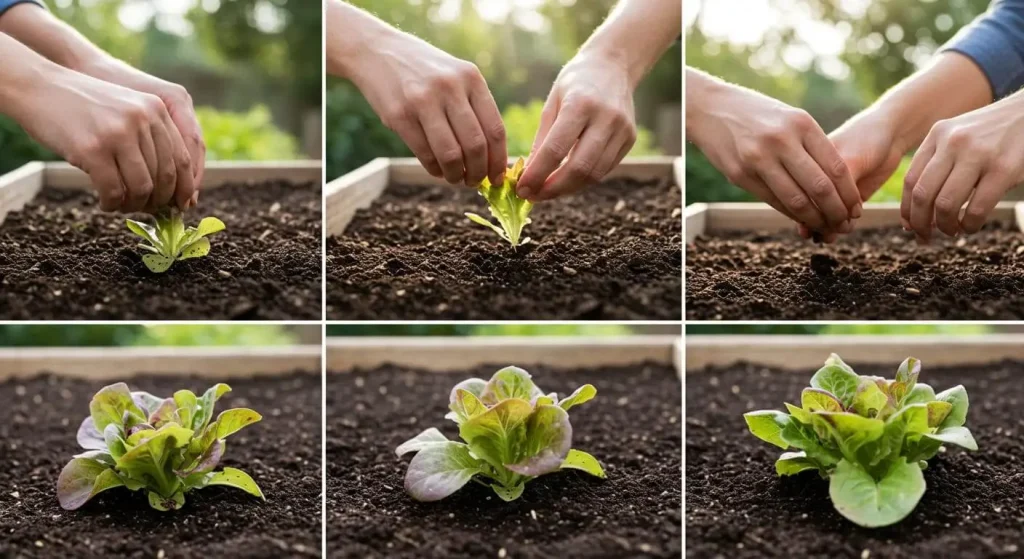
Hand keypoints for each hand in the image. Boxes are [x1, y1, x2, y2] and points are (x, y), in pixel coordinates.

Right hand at [80, 60, 204, 207]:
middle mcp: (142, 119)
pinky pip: (114, 191)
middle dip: (160, 200)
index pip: (183, 157)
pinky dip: (112, 204)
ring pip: (142, 187)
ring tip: (123, 205)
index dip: (185, 187)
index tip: (181, 204)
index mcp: (156, 109)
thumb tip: (173, 188)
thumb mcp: (127, 109)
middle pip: (166, 177)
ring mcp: (118, 134)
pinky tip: (106, 203)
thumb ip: (150, 138)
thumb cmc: (84, 106)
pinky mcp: (93, 149)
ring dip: (135, 204)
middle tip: (148, 209)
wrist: (39, 86)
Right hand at [345, 31, 505, 185]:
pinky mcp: (399, 115)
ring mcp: (423, 101)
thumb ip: (474, 107)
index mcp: (471, 78)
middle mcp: (449, 88)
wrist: (377, 51)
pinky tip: (437, 169)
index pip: (495, 129)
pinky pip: (425, 154)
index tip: (496, 177)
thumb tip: (492, 156)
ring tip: (456, 178)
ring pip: (451, 155)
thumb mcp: (455, 75)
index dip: (498, 161)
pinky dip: (434, 169)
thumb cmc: (424, 71)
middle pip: (475, 146)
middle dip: (478, 172)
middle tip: (474, 182)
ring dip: (456, 175)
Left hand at [516, 53, 636, 200]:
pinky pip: (604, 169)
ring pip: (594, 174)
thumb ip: (542, 140)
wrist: (614, 64)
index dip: (538, 175)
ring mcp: (622, 130)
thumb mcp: (552, 102)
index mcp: (580, 104)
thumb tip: (528, 176)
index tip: (521, 189)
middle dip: (553, 189)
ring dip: (568, 189)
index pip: (556, 150)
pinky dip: (583, 180)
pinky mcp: (630, 139)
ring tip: (547, 191)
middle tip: (533, 196)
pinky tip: (567, 179)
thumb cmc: (576, 82)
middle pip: (579, 168)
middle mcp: (605, 118)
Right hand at [687, 75, 860, 234]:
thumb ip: (811, 145)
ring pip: (796, 200)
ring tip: (826, 226)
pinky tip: (801, 218)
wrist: (711, 108)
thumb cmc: (758, 114)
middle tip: (845, 223)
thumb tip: (835, 181)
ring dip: (815, 219)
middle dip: (836, 212)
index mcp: (800, 123)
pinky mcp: (740, 174)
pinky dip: (791, 214)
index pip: (835, 167)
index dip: (849, 193)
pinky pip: (773, 201)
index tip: (856, 207)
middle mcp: (781, 141)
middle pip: (820, 188)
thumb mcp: (790, 118)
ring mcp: (758, 159)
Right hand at [795, 109, 906, 239]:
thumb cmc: (866, 137)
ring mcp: (831, 187)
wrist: (890, 132)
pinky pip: (837, 215)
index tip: (809, 225)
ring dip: (824, 227)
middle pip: (809, 205)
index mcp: (808, 163)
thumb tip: (826, 214)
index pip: (802, 193)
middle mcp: (815, 176)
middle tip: (822, 233)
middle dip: (814, 222)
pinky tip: (836, 233)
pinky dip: (836, 226)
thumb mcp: (849, 159)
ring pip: (822, 212)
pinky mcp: (847, 196)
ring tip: (829, 236)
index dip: (804, 210)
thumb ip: (839, 184)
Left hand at [903, 99, 1023, 242]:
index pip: (911, 180)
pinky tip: (970, 226)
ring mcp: (978, 154)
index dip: (907, 210)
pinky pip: (976, 208)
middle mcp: (953, 142)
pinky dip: (969, 225)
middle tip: (926, 237)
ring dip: (945, 226)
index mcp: (938, 134)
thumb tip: (913, 212)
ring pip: (945, 204)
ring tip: (952, 231)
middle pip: (923, 194)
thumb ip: (937, 164)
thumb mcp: (958, 137)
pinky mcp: (1003, 168)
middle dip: (920, 223)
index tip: (909, 226)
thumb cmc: (992, 134)